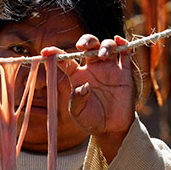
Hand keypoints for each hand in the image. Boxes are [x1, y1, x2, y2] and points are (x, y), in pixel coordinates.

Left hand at [57, 35, 135, 161]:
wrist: (111, 129)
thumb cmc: (91, 120)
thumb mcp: (78, 113)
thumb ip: (78, 100)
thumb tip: (84, 87)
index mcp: (78, 75)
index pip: (66, 60)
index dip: (56, 53)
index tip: (46, 51)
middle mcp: (93, 68)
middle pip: (89, 46)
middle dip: (86, 41)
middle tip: (82, 46)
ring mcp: (109, 68)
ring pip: (107, 46)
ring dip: (105, 45)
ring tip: (102, 55)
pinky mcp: (124, 73)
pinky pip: (125, 54)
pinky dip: (123, 44)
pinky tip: (120, 40)